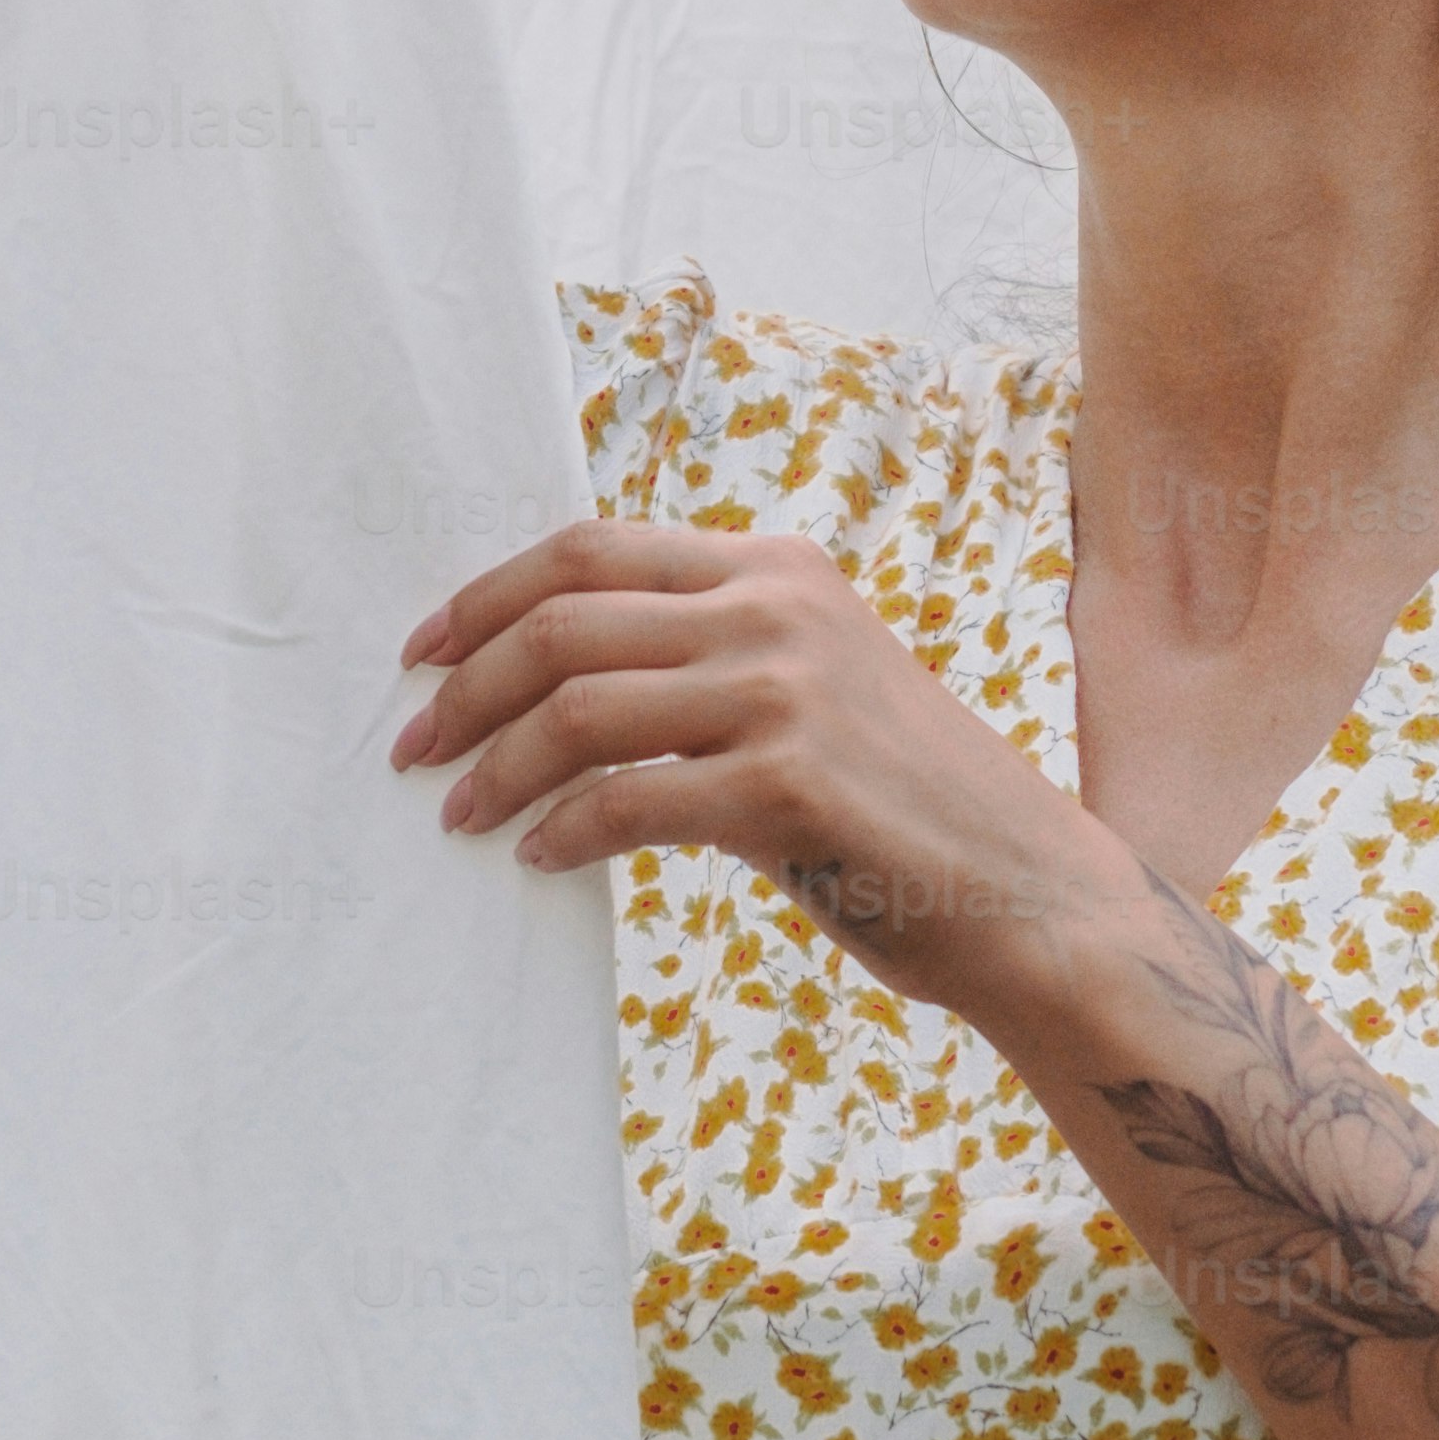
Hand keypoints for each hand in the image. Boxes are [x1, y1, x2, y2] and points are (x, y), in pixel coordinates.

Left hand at [392, 522, 1142, 1028]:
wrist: (1024, 889)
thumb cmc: (902, 804)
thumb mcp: (811, 686)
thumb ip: (707, 658)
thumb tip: (558, 685)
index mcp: (775, 566)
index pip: (589, 549)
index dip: (486, 597)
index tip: (425, 652)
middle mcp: (776, 609)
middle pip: (563, 618)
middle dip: (466, 685)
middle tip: (414, 745)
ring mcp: (784, 692)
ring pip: (578, 707)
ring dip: (497, 766)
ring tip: (461, 812)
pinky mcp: (786, 785)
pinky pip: (624, 801)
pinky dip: (561, 832)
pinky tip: (539, 858)